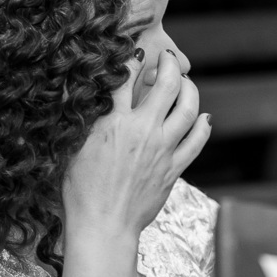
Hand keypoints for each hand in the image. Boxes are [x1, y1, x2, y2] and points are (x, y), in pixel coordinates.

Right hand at [63, 50, 210, 243]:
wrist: (103, 225)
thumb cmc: (80, 191)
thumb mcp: (74, 148)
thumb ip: (88, 121)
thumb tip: (92, 100)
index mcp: (112, 123)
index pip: (125, 78)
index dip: (132, 59)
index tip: (135, 51)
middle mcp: (143, 131)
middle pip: (167, 85)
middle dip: (169, 64)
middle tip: (167, 57)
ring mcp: (163, 149)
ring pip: (188, 108)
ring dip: (191, 89)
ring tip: (186, 81)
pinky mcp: (174, 167)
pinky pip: (197, 140)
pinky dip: (203, 125)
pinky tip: (203, 117)